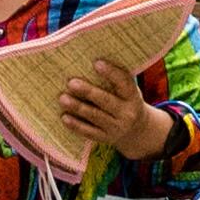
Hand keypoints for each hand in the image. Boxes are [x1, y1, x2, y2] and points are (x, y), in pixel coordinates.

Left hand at [48, 46, 173, 161]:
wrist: (136, 131)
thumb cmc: (126, 101)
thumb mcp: (128, 90)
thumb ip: (116, 79)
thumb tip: (92, 60)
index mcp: (133, 96)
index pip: (124, 83)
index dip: (111, 73)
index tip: (96, 63)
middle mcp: (127, 113)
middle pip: (106, 101)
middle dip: (88, 92)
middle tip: (71, 83)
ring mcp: (116, 128)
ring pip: (95, 117)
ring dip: (78, 107)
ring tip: (63, 98)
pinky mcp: (105, 139)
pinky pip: (89, 132)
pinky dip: (76, 125)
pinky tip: (64, 117)